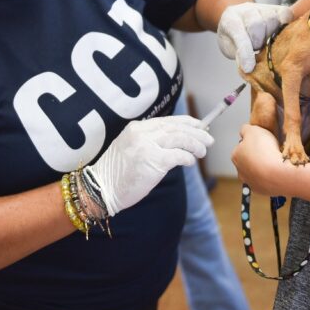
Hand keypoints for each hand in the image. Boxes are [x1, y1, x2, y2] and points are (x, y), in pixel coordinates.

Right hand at [85, 116, 212, 215]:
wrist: (100, 189)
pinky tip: (190, 162)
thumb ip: (150, 142)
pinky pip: (178, 156)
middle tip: (209, 139)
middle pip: (177, 128)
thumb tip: (178, 142)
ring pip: (180, 139)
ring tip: (203, 151)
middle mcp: (141, 133)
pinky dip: (188, 158)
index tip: (200, 126)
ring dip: (195, 144)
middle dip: (196, 132)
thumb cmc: (117, 173)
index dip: (187, 122)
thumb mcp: (131, 149)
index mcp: (136, 128)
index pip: (168, 121)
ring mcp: (146, 146)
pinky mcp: (153, 161)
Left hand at [217, 3, 293, 72]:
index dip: (245, 53)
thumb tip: (250, 67)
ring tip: (267, 41)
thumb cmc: (233, 37)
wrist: (238, 20)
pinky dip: (287, 22)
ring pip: (272, 19)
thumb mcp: (229, 48)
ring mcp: (262, 8)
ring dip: (271, 34)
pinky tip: (284, 32)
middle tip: (257, 48)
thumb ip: (238, 55)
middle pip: (256, 24)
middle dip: (258, 41)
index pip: (239, 35)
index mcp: (230, 20)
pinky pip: (286, 13)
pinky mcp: (277, 8)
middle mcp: (246, 10)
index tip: (249, 68)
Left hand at [231, 124, 285, 195]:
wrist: (279, 174)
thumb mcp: (254, 130)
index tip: (262, 141)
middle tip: (270, 150)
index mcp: (235, 155)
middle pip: (249, 159)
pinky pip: (266, 181)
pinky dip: (271, 176)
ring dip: (264, 166)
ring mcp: (250, 182)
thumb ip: (246, 129)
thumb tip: (244, 131)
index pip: (242, 145)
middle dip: (258, 155)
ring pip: (257, 171)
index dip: (253, 142)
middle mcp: (240, 170)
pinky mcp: (261, 190)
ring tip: (275, 161)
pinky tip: (277, 171)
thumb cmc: (265, 150)